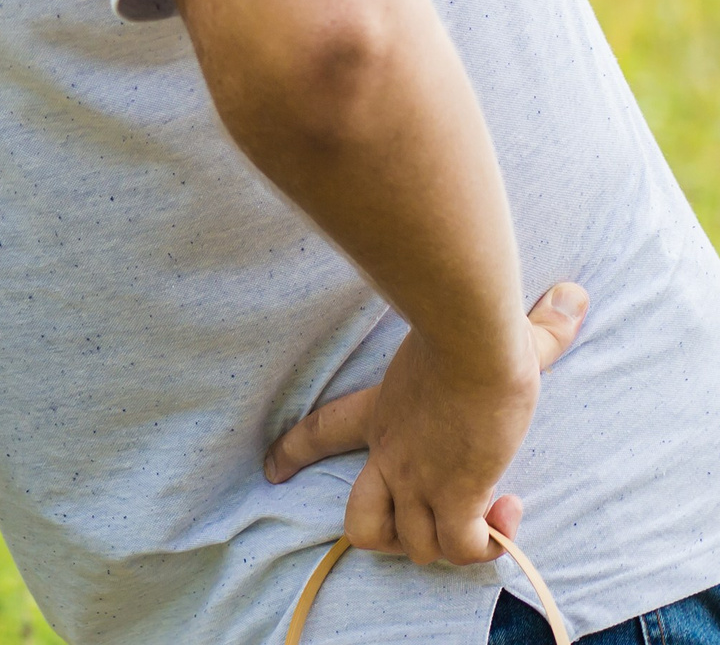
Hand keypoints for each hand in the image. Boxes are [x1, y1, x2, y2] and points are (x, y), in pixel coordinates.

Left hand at [264, 282, 587, 560]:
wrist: (473, 340)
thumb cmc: (475, 330)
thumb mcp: (490, 333)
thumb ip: (536, 323)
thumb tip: (572, 296)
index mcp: (382, 414)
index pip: (320, 434)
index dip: (294, 453)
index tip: (272, 468)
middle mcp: (393, 456)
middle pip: (362, 525)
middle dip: (393, 538)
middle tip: (433, 520)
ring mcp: (419, 480)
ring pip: (417, 548)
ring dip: (453, 545)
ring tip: (488, 515)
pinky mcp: (454, 495)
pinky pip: (462, 548)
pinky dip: (485, 546)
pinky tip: (505, 515)